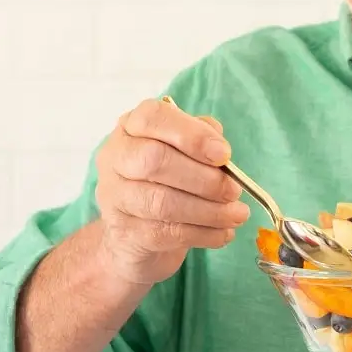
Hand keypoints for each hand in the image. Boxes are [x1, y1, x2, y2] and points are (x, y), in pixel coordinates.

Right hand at [93, 98, 249, 285]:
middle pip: (155, 160)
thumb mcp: (182, 149)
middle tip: (234, 191)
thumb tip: (221, 150)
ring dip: (209, 211)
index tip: (224, 154)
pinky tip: (224, 233)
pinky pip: (166, 233)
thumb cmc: (166, 178)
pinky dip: (203, 234)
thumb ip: (201, 138)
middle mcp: (115, 157)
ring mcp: (114, 196)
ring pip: (161, 203)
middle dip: (204, 178)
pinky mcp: (123, 232)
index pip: (153, 117)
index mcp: (131, 127)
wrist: (134, 229)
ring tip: (237, 215)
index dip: (192, 135)